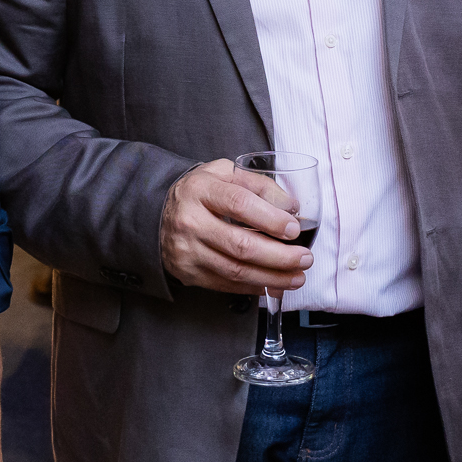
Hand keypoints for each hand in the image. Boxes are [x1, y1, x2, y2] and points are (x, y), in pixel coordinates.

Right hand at [158, 158, 312, 295]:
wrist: (156, 214)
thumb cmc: (199, 193)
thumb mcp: (224, 174)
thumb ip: (258, 185)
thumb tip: (291, 207)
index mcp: (200, 190)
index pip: (239, 205)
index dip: (270, 219)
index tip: (294, 230)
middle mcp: (190, 221)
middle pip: (240, 245)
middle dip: (279, 256)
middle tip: (305, 258)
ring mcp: (187, 250)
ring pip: (235, 270)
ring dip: (272, 277)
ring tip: (297, 277)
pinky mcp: (188, 273)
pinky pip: (226, 285)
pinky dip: (254, 287)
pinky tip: (274, 283)